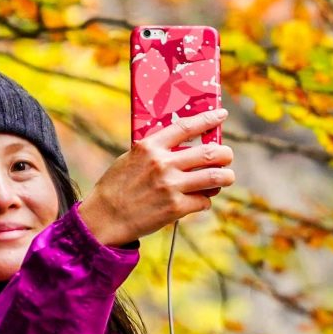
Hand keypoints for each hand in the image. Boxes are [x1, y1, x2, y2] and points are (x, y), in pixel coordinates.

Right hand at [81, 105, 231, 248]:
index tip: (222, 115)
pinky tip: (198, 200)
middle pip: (209, 153)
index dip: (208, 120)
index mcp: (150, 147)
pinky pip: (204, 201)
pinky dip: (204, 200)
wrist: (105, 218)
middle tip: (227, 157)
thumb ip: (156, 150)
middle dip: (225, 154)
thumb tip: (184, 145)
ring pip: (215, 177)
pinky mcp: (176, 208)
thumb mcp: (131, 158)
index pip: (186, 127)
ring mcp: (171, 186)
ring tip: (227, 178)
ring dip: (226, 177)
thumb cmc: (117, 187)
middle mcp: (163, 164)